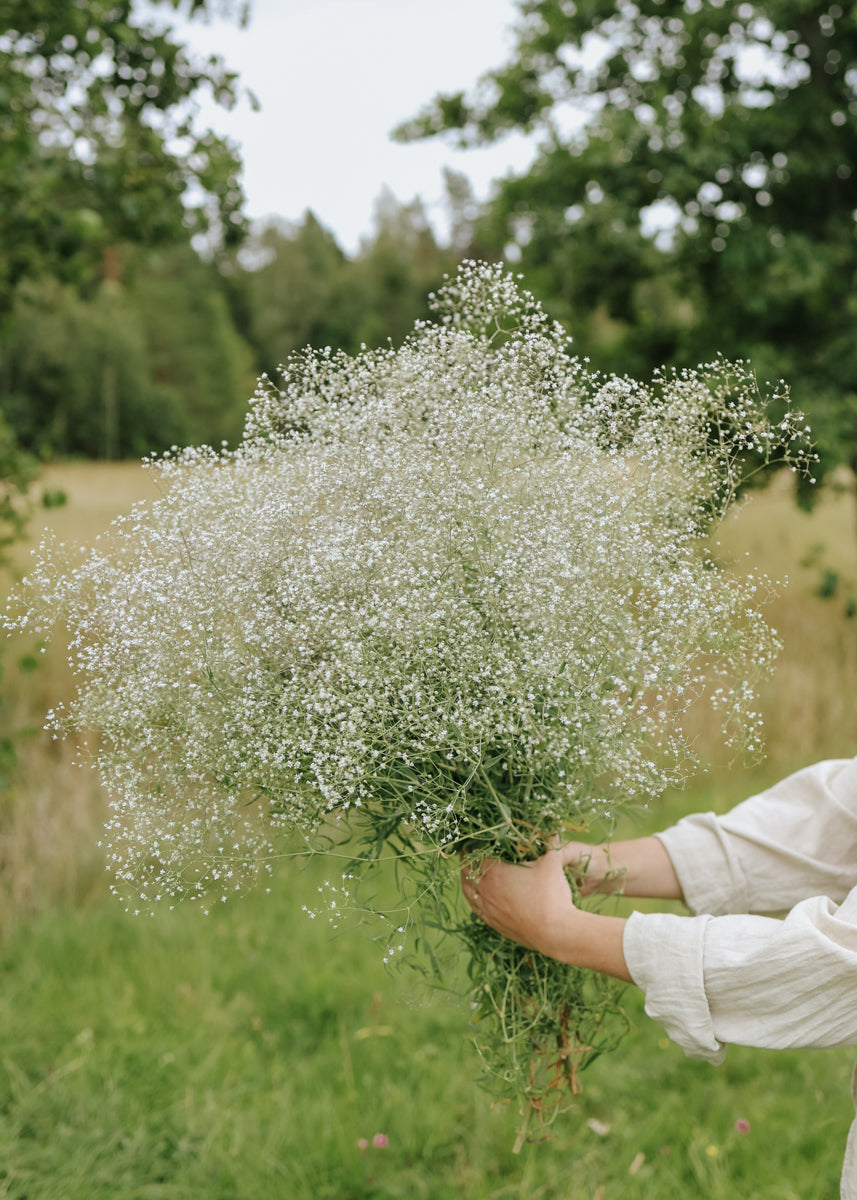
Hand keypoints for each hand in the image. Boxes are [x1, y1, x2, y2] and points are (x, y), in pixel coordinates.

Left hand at [461, 843, 632, 981]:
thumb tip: (554, 826)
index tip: (473, 839)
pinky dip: (473, 898)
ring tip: (470, 872)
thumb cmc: (552, 893)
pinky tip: (477, 896)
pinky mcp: (493, 924)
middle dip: (467, 860)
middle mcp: (485, 890)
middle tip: (472, 852)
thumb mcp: (552, 861)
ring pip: (468, 891)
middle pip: (466, 871)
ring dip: (467, 880)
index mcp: (494, 871)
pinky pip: (476, 908)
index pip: (473, 853)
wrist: (555, 932)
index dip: (471, 845)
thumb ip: (550, 842)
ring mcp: (487, 909)